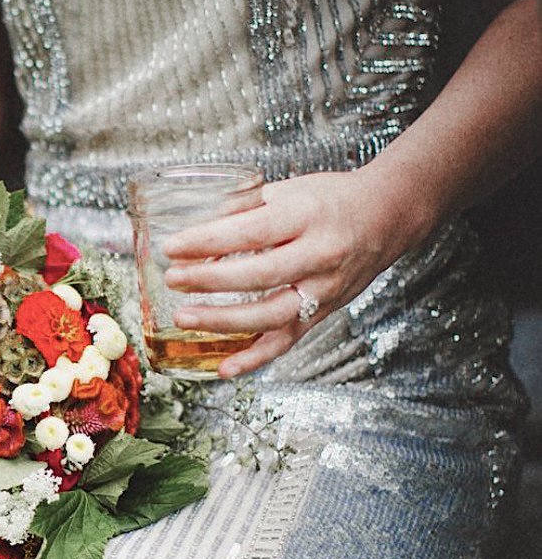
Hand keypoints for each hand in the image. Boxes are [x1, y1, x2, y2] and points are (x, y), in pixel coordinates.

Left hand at [162, 167, 421, 376]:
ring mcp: (324, 289)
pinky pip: (286, 341)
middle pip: (260, 275)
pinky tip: (224, 368)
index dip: (207, 241)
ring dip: (224, 322)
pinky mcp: (322, 313)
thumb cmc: (331, 200)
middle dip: (210, 280)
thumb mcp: (288, 191)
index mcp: (307, 216)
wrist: (387, 216)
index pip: (250, 232)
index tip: (172, 247)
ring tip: (184, 318)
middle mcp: (320, 255)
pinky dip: (254, 358)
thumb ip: (243, 210)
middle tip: (173, 279)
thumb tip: (194, 232)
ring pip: (271, 314)